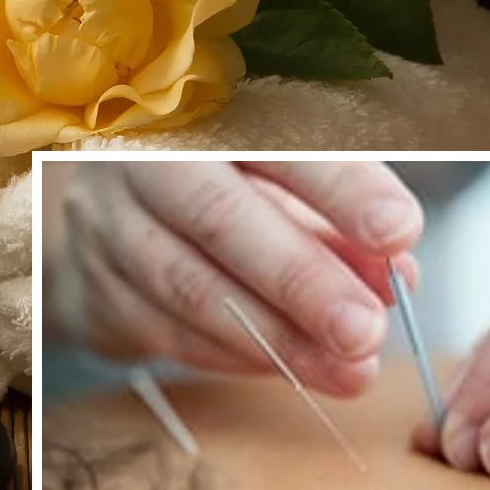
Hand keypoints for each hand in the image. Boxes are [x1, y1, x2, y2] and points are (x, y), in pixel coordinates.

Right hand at [44, 161, 423, 396]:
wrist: (112, 221)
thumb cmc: (221, 196)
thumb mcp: (282, 193)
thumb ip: (335, 229)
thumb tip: (396, 277)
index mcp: (204, 118)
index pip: (274, 145)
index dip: (339, 188)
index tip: (400, 231)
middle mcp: (142, 162)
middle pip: (219, 219)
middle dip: (301, 282)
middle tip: (365, 331)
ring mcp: (105, 225)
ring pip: (189, 287)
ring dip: (276, 339)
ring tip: (347, 370)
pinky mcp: (90, 287)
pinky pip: (166, 331)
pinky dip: (236, 357)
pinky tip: (287, 370)